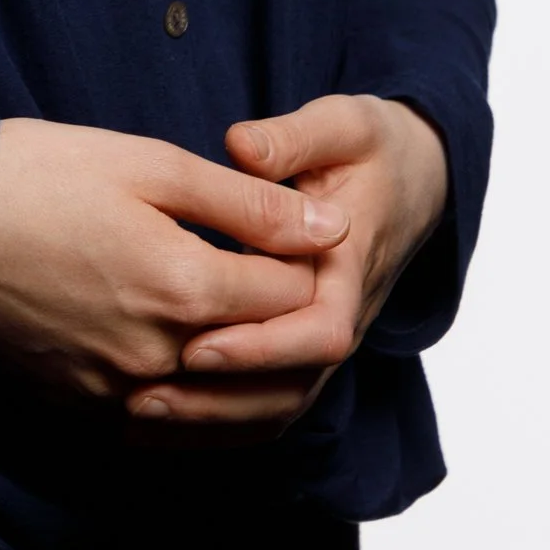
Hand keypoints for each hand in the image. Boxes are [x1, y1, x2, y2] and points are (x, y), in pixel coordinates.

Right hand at [0, 116, 349, 411]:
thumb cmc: (35, 176)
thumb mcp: (146, 163)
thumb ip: (246, 200)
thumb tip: (330, 225)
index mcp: (183, 287)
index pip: (294, 296)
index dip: (307, 260)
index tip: (295, 232)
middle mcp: (160, 358)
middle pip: (268, 359)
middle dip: (289, 318)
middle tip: (277, 271)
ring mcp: (118, 393)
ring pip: (220, 401)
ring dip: (246, 366)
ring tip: (243, 316)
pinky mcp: (82, 408)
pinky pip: (163, 422)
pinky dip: (191, 397)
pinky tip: (186, 358)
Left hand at [122, 94, 449, 431]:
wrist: (414, 182)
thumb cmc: (370, 150)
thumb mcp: (341, 126)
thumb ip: (292, 139)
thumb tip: (242, 147)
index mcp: (348, 267)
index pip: (318, 331)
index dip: (260, 347)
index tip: (196, 347)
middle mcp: (339, 315)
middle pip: (290, 386)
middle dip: (218, 398)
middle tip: (142, 395)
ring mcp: (320, 340)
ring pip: (276, 406)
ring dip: (209, 419)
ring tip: (134, 415)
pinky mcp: (301, 349)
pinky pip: (267, 404)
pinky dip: (216, 422)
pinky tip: (154, 423)